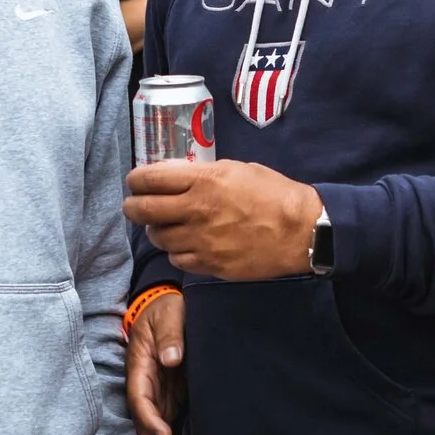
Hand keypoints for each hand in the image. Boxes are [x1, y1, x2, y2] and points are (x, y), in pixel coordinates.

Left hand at [124, 159, 320, 280]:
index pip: (150, 179)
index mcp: (204, 182)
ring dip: (157, 230)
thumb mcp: (236, 169)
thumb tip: (172, 174)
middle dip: (133, 206)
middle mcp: (197, 211)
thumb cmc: (272, 193)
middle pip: (143, 211)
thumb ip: (201, 173)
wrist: (301, 231)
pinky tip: (187, 243)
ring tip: (166, 225)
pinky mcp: (210, 265)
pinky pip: (177, 259)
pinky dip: (177, 251)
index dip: (135, 179)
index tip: (135, 181)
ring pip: (158, 238)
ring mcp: (202, 241)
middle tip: (135, 205)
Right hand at [125, 289, 185, 434]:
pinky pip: (162, 423)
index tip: (163, 434)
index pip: (139, 396)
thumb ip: (170, 335)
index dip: (149, 418)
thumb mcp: (170, 313)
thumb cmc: (167, 307)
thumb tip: (171, 359)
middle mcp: (143, 381)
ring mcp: (154, 390)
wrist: (167, 304)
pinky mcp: (166, 395)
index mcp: (140, 363)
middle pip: (143, 419)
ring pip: (151, 426)